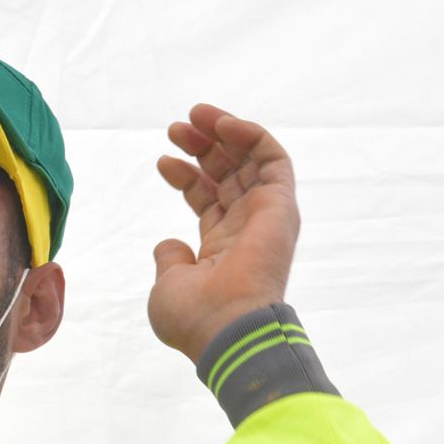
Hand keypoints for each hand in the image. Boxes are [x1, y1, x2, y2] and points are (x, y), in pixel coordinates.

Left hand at [149, 104, 299, 363]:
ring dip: (224, 132)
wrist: (226, 328)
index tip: (162, 160)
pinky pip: (273, 159)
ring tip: (194, 115)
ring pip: (251, 161)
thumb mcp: (168, 286)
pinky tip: (222, 124)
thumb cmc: (196, 318)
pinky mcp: (281, 206)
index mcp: (224, 248)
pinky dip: (251, 136)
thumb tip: (169, 245)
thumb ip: (170, 261)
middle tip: (175, 127)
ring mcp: (266, 217)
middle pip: (229, 175)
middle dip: (202, 147)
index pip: (208, 199)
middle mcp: (248, 229)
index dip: (185, 176)